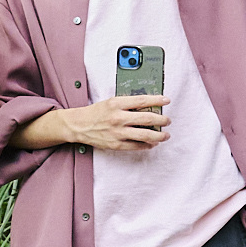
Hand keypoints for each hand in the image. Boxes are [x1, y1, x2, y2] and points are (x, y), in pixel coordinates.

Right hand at [57, 95, 171, 150]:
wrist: (78, 125)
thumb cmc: (96, 113)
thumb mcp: (111, 102)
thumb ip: (128, 104)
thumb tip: (148, 107)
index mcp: (116, 104)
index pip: (142, 101)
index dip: (157, 100)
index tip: (166, 101)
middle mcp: (118, 118)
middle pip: (147, 119)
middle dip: (161, 120)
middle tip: (167, 121)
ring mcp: (117, 132)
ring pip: (145, 135)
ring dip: (158, 136)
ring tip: (165, 135)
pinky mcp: (115, 144)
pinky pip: (136, 146)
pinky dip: (147, 145)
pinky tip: (152, 143)